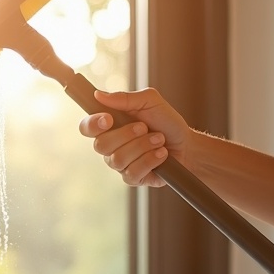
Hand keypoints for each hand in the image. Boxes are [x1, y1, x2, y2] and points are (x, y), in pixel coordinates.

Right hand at [78, 88, 192, 187]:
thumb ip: (124, 98)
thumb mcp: (149, 101)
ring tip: (159, 140)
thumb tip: (98, 95)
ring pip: (118, 159)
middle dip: (127, 134)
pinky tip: (161, 154)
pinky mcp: (132, 178)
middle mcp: (110, 146)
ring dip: (143, 146)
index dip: (93, 124)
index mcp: (109, 125)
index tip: (109, 119)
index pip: (86, 127)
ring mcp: (119, 164)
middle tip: (144, 127)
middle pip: (100, 145)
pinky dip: (151, 160)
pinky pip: (132, 172)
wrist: (186, 144)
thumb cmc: (167, 122)